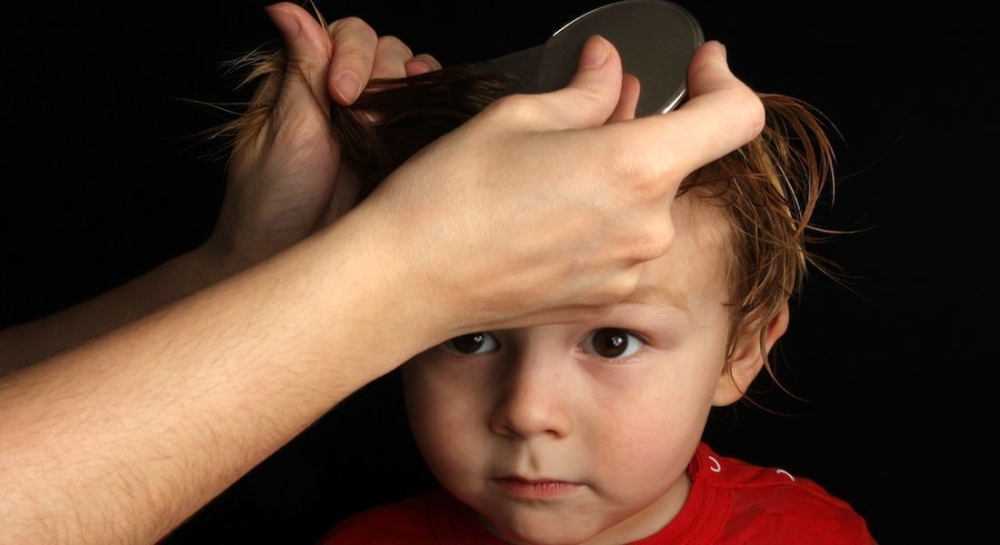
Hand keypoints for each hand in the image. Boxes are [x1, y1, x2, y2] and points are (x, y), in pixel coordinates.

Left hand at [204, 2, 439, 274]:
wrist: (286, 259)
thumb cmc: (268, 202)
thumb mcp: (284, 131)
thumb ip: (301, 69)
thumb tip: (287, 6)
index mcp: (303, 81)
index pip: (342, 36)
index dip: (352, 55)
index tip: (341, 94)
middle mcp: (341, 95)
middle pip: (383, 50)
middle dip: (381, 75)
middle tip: (364, 119)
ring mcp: (373, 122)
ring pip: (409, 78)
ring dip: (408, 89)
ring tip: (390, 124)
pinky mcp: (398, 151)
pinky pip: (426, 116)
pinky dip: (432, 109)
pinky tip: (427, 117)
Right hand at [347, 37, 763, 339]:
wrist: (408, 283)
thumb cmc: (450, 195)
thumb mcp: (517, 117)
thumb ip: (585, 92)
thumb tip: (610, 67)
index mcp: (637, 166)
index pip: (736, 117)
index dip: (723, 80)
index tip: (698, 68)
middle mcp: (648, 226)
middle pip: (679, 161)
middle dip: (641, 133)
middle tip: (585, 118)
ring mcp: (629, 270)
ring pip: (648, 204)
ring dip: (618, 178)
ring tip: (551, 172)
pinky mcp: (605, 299)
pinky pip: (624, 245)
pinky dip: (601, 220)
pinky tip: (544, 215)